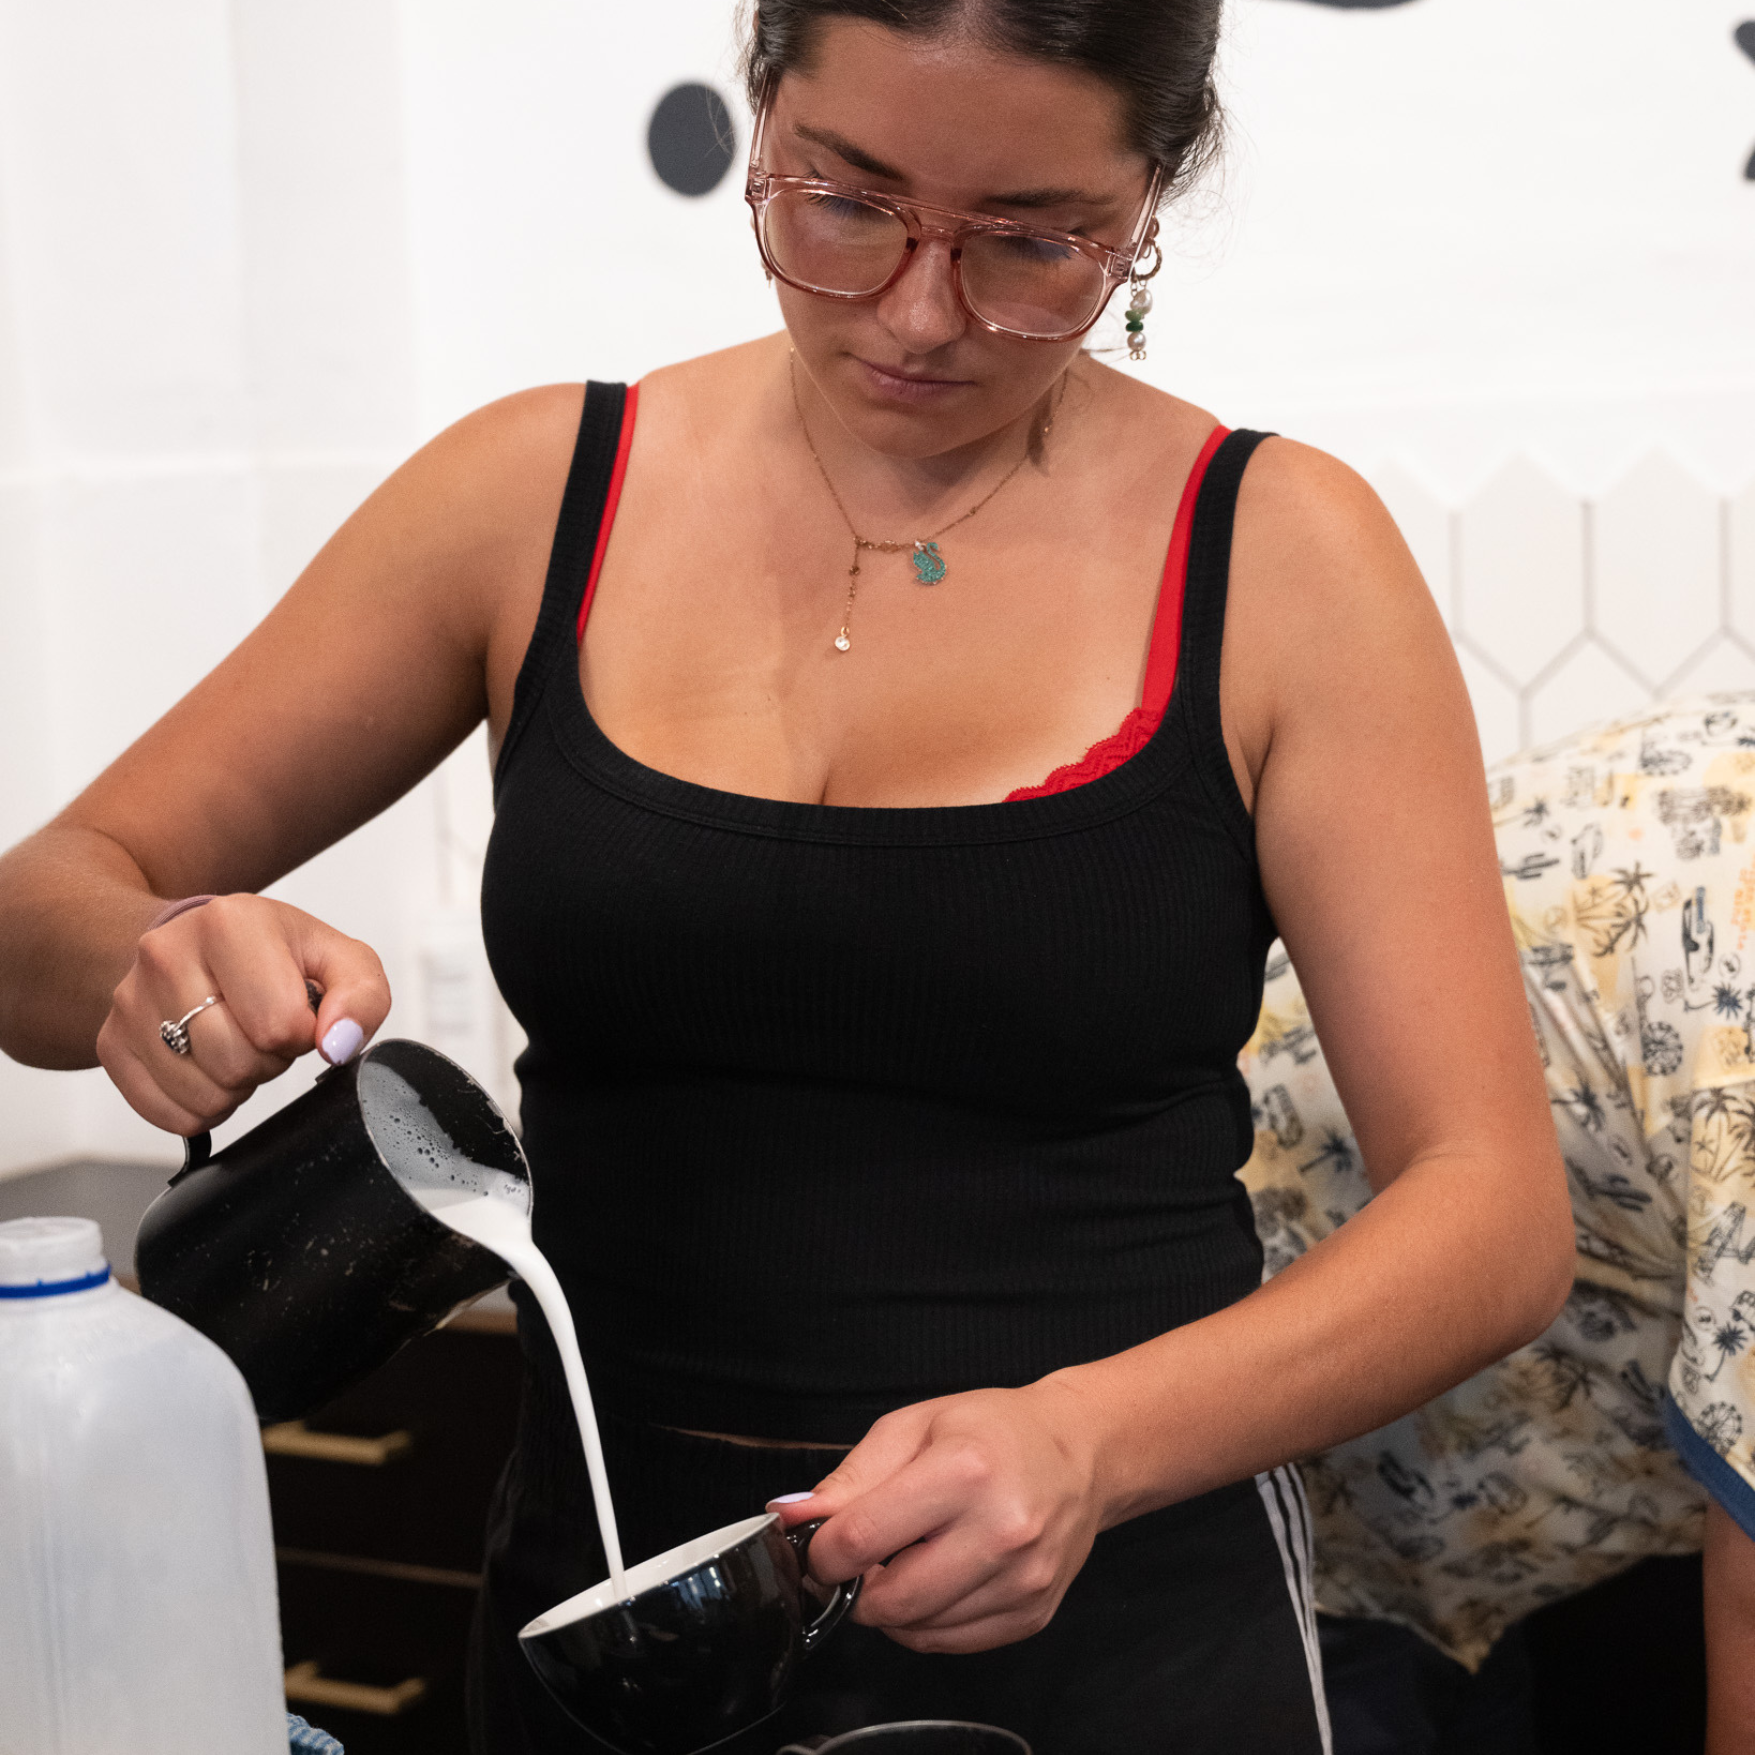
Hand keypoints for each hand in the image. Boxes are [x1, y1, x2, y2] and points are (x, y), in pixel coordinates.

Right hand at [97, 894, 390, 1133]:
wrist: (198, 943)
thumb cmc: (274, 954)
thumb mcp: (339, 960)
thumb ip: (361, 998)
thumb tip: (338, 1043)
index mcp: (230, 923)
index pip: (278, 1025)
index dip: (300, 1034)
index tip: (296, 1014)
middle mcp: (166, 954)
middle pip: (236, 1063)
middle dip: (267, 1061)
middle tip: (264, 1032)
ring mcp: (130, 1001)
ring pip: (203, 1094)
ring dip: (236, 1085)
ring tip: (237, 1043)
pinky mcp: (111, 1043)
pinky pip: (169, 1115)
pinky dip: (201, 1106)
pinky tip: (208, 1066)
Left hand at [772, 1379, 1110, 1653]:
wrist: (1079, 1451)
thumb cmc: (994, 1430)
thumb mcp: (914, 1426)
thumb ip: (851, 1476)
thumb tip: (792, 1517)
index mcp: (965, 1471)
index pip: (860, 1540)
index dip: (824, 1550)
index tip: (822, 1543)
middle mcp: (1001, 1532)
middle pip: (888, 1600)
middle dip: (857, 1585)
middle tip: (865, 1554)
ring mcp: (1022, 1580)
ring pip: (917, 1629)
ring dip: (894, 1604)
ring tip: (911, 1556)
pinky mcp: (1032, 1614)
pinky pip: (951, 1643)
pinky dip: (928, 1621)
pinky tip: (938, 1577)